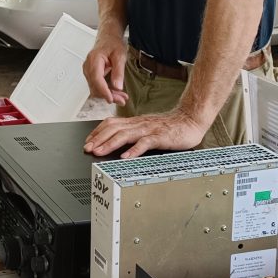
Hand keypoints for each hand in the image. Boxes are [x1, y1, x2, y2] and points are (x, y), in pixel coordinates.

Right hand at [83, 34, 128, 105]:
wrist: (108, 38)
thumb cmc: (113, 44)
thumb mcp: (120, 56)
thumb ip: (118, 71)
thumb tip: (117, 87)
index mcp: (94, 60)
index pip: (96, 79)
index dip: (103, 91)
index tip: (111, 99)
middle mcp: (88, 67)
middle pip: (95, 87)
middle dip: (108, 95)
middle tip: (122, 100)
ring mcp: (88, 71)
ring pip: (95, 89)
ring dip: (108, 94)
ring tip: (121, 97)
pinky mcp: (91, 75)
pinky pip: (97, 86)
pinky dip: (106, 91)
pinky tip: (116, 93)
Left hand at [83, 108, 208, 157]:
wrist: (190, 120)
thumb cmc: (169, 126)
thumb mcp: (146, 127)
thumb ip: (133, 132)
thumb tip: (116, 139)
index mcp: (134, 122)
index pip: (110, 123)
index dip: (97, 132)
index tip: (87, 142)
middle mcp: (139, 124)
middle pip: (113, 128)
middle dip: (98, 139)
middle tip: (87, 148)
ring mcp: (149, 130)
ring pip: (125, 135)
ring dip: (110, 144)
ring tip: (99, 152)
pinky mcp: (160, 137)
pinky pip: (145, 143)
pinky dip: (134, 150)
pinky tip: (126, 157)